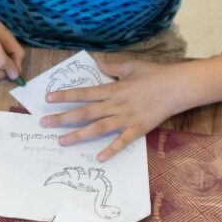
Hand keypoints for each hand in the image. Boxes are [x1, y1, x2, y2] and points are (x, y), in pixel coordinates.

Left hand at [42, 56, 184, 161]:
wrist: (178, 87)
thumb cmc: (155, 74)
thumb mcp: (131, 66)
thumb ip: (111, 67)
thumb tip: (96, 63)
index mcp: (113, 88)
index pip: (84, 93)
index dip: (65, 96)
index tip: (47, 99)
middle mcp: (116, 104)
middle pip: (85, 112)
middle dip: (63, 118)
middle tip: (44, 124)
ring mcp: (126, 118)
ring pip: (98, 128)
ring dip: (79, 135)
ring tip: (61, 141)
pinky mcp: (138, 129)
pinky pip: (122, 142)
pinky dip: (111, 150)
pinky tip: (98, 158)